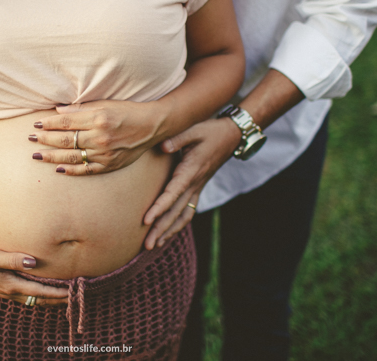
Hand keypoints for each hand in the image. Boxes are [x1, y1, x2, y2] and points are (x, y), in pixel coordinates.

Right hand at [0, 243, 68, 305]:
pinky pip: (29, 295)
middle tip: (77, 297)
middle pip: (41, 300)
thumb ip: (12, 259)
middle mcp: (12, 291)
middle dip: (59, 299)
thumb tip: (32, 261)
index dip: (58, 293)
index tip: (73, 291)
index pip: (40, 291)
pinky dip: (41, 296)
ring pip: (36, 299)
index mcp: (11, 285)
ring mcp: (9, 291)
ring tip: (66, 297)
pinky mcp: (7, 287)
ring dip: (51, 299)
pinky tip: (46, 291)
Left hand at [29, 100, 165, 174]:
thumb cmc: (128, 111)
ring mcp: (105, 153)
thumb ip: (81, 109)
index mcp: (98, 118)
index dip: (48, 124)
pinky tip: (58, 169)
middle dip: (45, 140)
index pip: (66, 122)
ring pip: (72, 157)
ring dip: (52, 157)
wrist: (153, 126)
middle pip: (66, 140)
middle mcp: (100, 137)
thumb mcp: (105, 104)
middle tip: (29, 139)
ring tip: (37, 155)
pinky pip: (87, 170)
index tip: (35, 124)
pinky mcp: (110, 165)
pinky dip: (72, 170)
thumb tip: (58, 110)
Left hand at [143, 118, 240, 249]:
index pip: (172, 193)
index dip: (159, 208)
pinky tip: (167, 234)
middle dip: (161, 229)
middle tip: (146, 245)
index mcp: (191, 171)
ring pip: (183, 215)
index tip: (146, 220)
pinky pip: (188, 211)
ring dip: (169, 231)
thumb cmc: (209, 131)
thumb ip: (177, 138)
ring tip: (154, 246)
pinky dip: (177, 224)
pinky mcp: (197, 188)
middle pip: (176, 211)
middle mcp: (194, 184)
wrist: (230, 136)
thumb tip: (162, 147)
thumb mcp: (194, 130)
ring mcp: (197, 188)